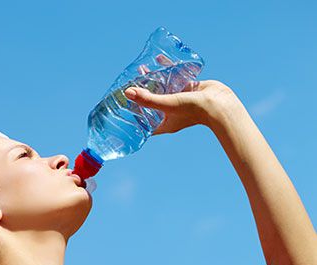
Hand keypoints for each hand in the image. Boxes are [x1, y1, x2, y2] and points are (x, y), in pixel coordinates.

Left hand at [124, 79, 240, 134]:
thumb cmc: (193, 110)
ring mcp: (179, 101)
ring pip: (162, 90)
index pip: (145, 124)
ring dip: (153, 80)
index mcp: (165, 124)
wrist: (219, 104)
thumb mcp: (167, 104)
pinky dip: (167, 71)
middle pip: (152, 104)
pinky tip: (160, 61)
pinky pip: (174, 79)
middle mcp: (171, 113)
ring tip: (142, 70)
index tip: (124, 109)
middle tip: (130, 84)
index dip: (134, 117)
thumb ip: (148, 99)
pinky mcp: (188, 89)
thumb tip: (127, 92)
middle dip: (141, 94)